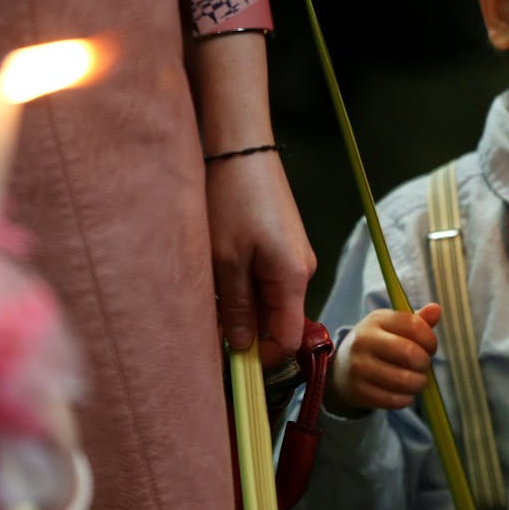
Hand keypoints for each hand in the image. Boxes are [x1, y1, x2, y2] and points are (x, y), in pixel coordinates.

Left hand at [204, 149, 316, 365]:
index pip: (288, 339)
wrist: (241, 146)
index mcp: (293, 278)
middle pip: (278, 320)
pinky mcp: (281, 241)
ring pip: (269, 299)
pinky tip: (218, 269)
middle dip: (245, 329)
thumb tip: (241, 347)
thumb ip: (237, 308)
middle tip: (207, 323)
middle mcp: (301, 270)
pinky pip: (265, 278)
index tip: (229, 363)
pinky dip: (242, 283)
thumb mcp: (225, 260)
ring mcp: (293, 255)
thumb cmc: (231, 200)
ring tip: (208, 289)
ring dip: (240, 304)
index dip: (261, 358)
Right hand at [327, 303, 440, 415]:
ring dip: (419, 383)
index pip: (413, 326)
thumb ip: (416, 320)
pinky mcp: (359, 391)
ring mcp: (359, 367)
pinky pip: (395, 400)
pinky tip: (404, 393)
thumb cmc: (378, 345)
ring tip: (416, 380)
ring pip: (405, 380)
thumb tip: (436, 309)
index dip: (430, 340)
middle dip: (424, 363)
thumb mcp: (392, 327)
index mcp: (377, 320)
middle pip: (410, 353)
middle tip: (422, 366)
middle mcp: (364, 341)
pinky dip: (407, 399)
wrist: (342, 369)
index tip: (430, 347)